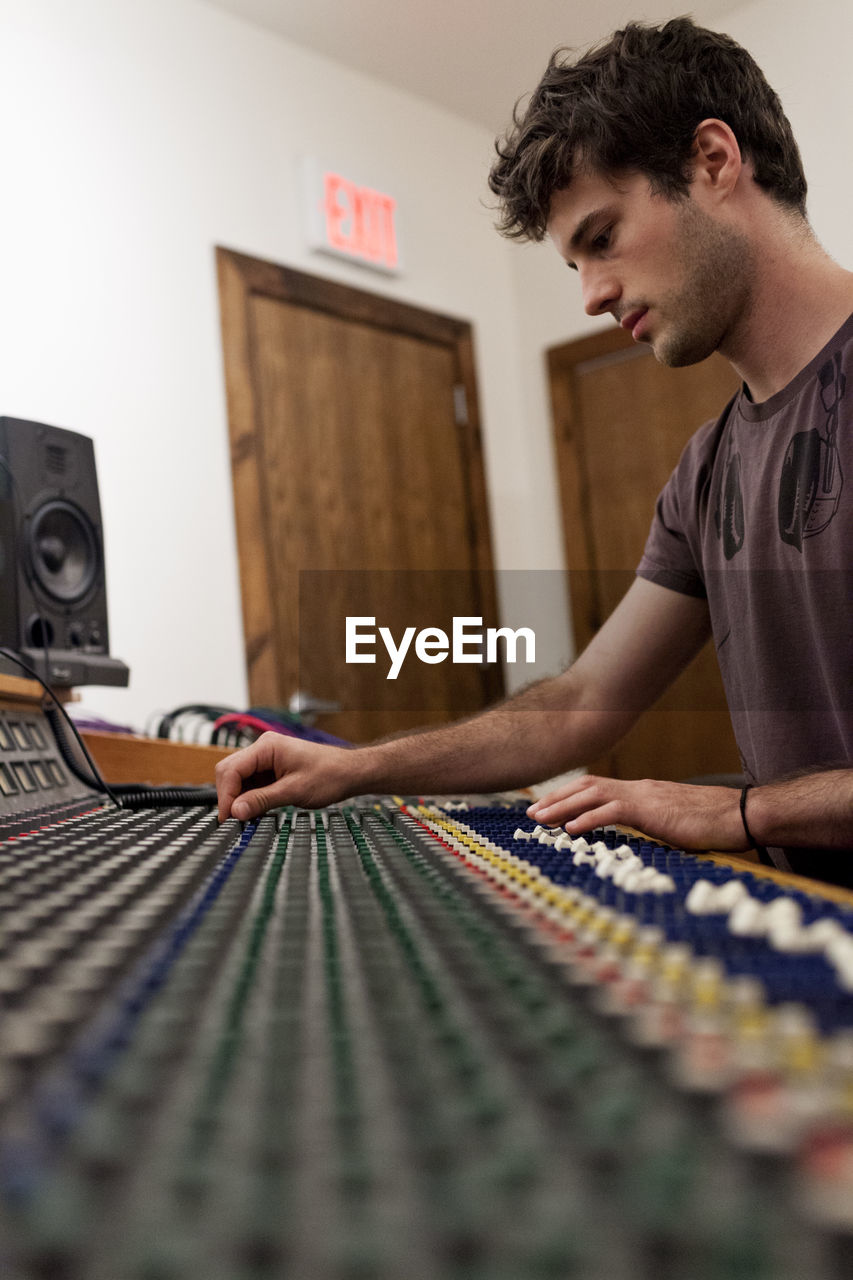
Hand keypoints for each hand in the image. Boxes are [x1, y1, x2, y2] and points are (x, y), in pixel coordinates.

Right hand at [215, 732, 356, 821]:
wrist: (350, 773)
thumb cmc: (330, 775)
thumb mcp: (294, 791)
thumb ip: (261, 800)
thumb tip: (236, 811)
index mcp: (266, 746)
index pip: (231, 769)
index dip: (226, 796)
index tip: (229, 818)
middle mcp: (263, 749)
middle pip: (230, 772)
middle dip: (229, 797)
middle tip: (233, 821)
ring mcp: (267, 759)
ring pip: (239, 779)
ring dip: (239, 799)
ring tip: (246, 819)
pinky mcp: (272, 770)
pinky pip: (251, 783)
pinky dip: (250, 798)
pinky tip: (255, 811)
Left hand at [526, 775, 748, 850]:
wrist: (741, 814)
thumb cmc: (713, 823)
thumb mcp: (672, 824)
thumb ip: (650, 826)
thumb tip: (634, 837)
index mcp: (642, 792)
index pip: (596, 788)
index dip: (568, 796)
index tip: (546, 808)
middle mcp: (638, 789)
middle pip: (586, 787)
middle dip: (555, 799)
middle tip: (530, 812)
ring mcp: (645, 796)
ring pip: (593, 795)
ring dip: (562, 806)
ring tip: (539, 819)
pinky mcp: (652, 810)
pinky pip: (613, 810)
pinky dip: (588, 818)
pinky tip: (571, 828)